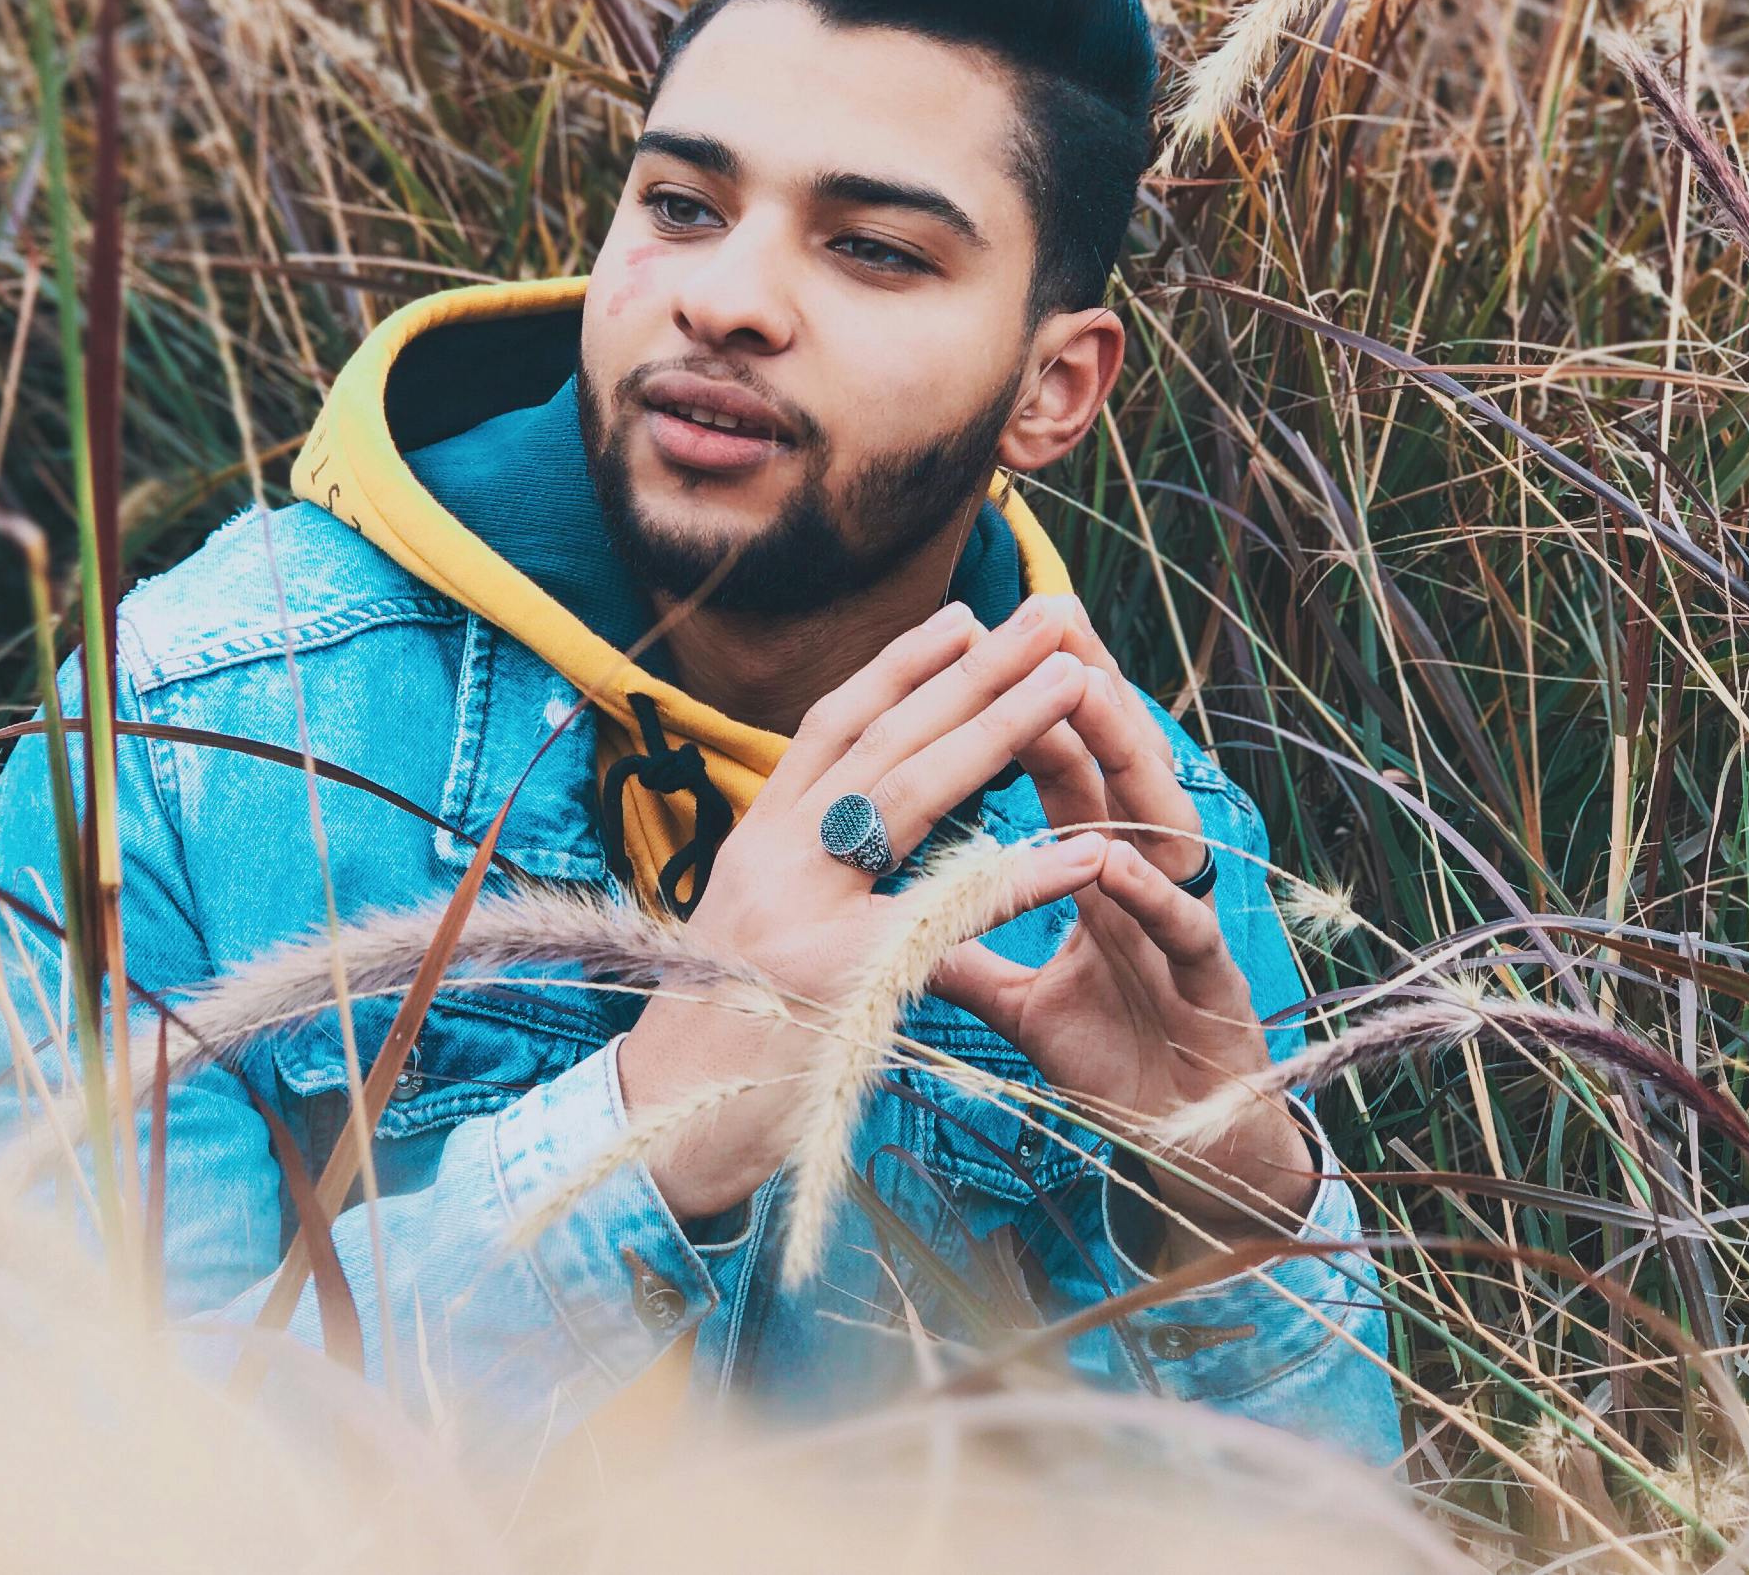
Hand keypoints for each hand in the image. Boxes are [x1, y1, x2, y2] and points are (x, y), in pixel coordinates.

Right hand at [618, 597, 1111, 1219]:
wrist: (664, 1132)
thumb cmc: (723, 1037)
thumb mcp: (757, 928)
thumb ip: (808, 870)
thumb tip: (863, 823)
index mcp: (755, 840)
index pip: (829, 729)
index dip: (898, 669)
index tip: (960, 617)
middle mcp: (768, 856)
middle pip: (882, 742)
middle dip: (971, 671)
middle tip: (1045, 618)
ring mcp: (796, 910)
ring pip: (907, 793)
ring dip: (999, 729)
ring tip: (1069, 683)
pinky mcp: (835, 976)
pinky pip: (947, 916)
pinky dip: (1020, 882)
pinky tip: (1084, 857)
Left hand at [930, 596, 1315, 1251]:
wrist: (1189, 1144)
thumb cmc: (1112, 1060)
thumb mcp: (1018, 1001)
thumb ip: (963, 950)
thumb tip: (887, 914)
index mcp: (1101, 873)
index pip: (1064, 773)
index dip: (1026, 711)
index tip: (986, 645)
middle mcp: (1145, 880)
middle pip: (1113, 771)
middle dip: (1083, 693)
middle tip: (1050, 617)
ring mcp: (1181, 923)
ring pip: (1153, 824)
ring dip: (1121, 759)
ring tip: (1082, 695)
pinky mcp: (1209, 982)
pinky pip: (1177, 928)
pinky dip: (1144, 895)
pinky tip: (1108, 860)